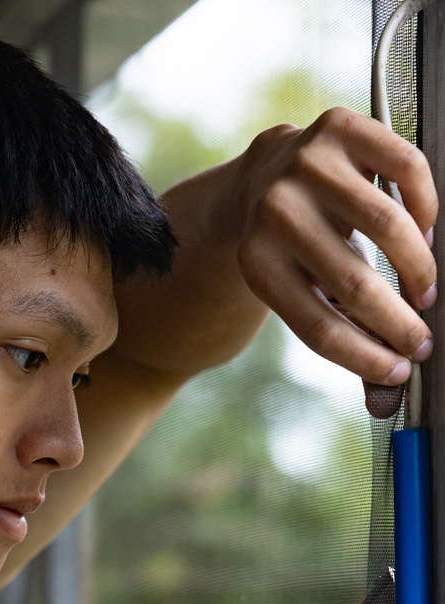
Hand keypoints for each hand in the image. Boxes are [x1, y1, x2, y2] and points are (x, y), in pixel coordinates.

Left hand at [232, 109, 437, 414]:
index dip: (365, 356)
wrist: (261, 179)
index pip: (319, 326)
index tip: (398, 371)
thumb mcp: (298, 292)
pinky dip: (426, 207)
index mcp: (256, 262)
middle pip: (353, 282)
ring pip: (387, 225)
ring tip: (424, 289)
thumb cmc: (293, 251)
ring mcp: (307, 164)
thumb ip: (344, 337)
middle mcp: (275, 210)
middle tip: (421, 338)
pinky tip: (424, 233)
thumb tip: (385, 397)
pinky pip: (406, 169)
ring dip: (418, 267)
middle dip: (398, 320)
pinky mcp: (340, 127)